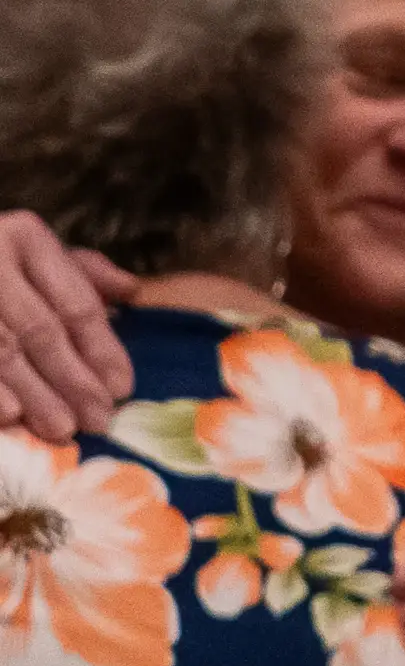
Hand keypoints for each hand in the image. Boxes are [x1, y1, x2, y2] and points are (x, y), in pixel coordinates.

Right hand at [0, 211, 132, 437]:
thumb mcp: (35, 253)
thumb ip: (83, 273)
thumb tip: (130, 290)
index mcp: (25, 237)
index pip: (74, 303)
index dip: (102, 348)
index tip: (121, 388)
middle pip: (40, 331)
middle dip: (72, 380)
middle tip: (97, 420)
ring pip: (2, 351)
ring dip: (33, 394)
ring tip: (61, 428)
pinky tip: (9, 416)